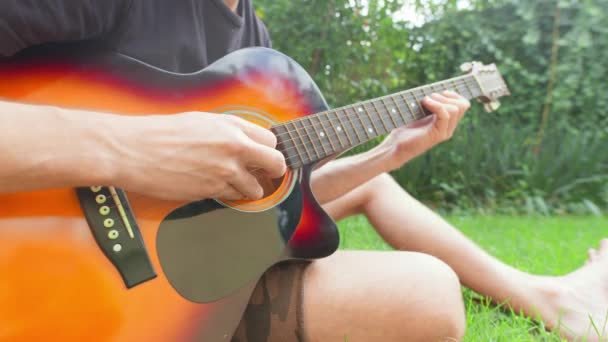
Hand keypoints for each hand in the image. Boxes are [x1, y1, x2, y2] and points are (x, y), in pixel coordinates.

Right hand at [112, 112, 285, 200]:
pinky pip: (231, 196)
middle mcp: (234, 149)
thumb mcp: (202, 121)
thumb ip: (230, 131)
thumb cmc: (163, 133)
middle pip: (276, 165)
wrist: (135, 151)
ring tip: (233, 182)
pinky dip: (228, 194)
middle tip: (264, 173)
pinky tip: (213, 184)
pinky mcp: (211, 191)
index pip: (271, 141)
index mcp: (232, 127)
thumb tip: (249, 142)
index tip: (264, 155)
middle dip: (273, 171)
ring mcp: (224, 172)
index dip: (268, 150)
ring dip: (248, 188)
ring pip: (255, 189)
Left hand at [376, 91, 469, 170]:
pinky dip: (436, 105)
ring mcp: (444, 132)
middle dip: (447, 96)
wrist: (394, 147)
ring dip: (439, 100)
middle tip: (429, 98)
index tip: (439, 92)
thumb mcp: (418, 114)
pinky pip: (445, 115)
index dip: (454, 95)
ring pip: (455, 109)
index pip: (463, 105)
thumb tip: (434, 90)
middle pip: (462, 106)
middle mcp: (448, 128)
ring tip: (425, 101)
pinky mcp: (437, 135)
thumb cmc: (402, 130)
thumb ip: (429, 105)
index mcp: (446, 123)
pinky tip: (425, 103)